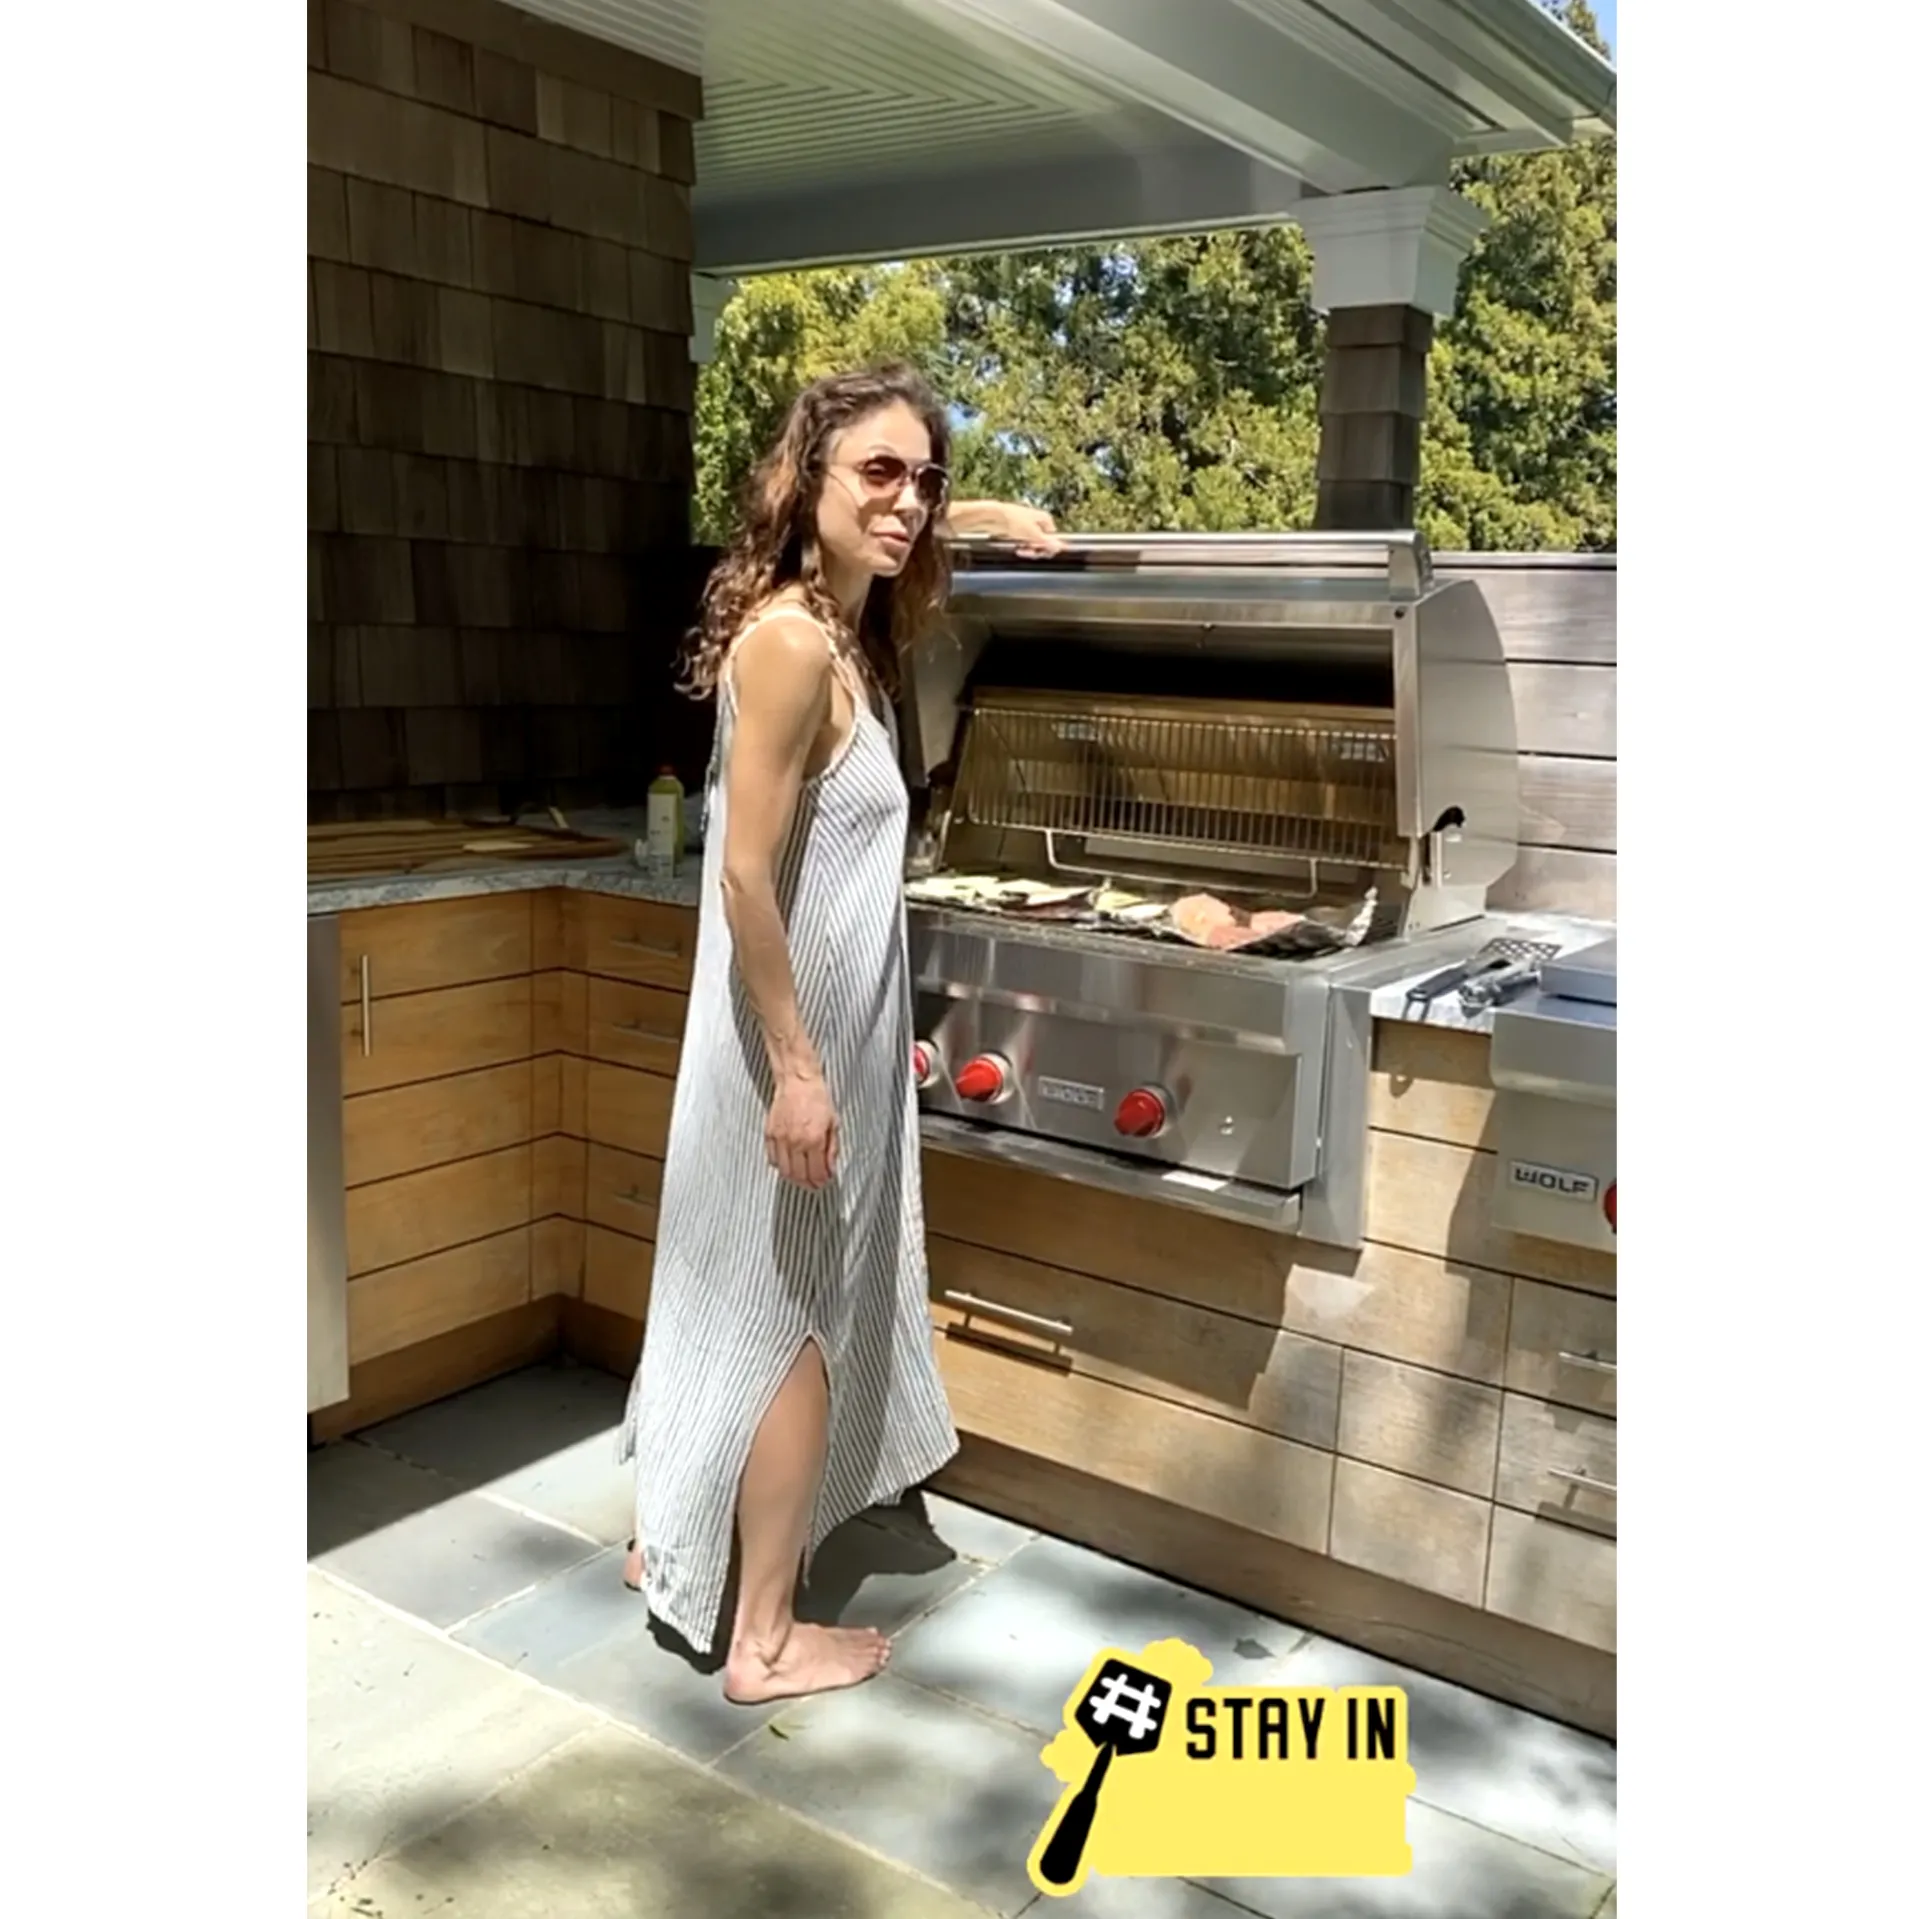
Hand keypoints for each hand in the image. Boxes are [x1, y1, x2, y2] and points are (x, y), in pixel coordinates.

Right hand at [766, 1072, 838, 1188]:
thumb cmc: (817, 1099)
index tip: (824, 1182)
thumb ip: (832, 1149)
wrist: (798, 1082)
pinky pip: (773, 1159)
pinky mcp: (769, 1134)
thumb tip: (830, 1169)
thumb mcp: (833, 1124)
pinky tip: (789, 1162)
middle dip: (808, 1183)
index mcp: (814, 1140)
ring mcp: (780, 1139)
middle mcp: (795, 1142)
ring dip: (794, 1177)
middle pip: (799, 1176)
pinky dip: (780, 1165)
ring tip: (802, 1175)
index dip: (821, 1182)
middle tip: (813, 1183)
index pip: (816, 1173)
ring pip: (784, 1171)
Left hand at [949, 499, 1065, 555]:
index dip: (1048, 546)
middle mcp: (1036, 520)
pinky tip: (1015, 547)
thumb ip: (1047, 542)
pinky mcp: (1015, 529)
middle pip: (1042, 540)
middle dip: (1036, 548)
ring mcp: (1025, 525)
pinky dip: (1019, 546)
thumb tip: (1061, 547)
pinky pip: (1022, 541)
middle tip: (1028, 552)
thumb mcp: (1033, 535)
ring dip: (1027, 549)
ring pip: (1031, 542)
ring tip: (1020, 550)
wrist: (993, 516)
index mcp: (1044, 518)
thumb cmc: (1013, 521)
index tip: (1041, 551)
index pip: (1053, 535)